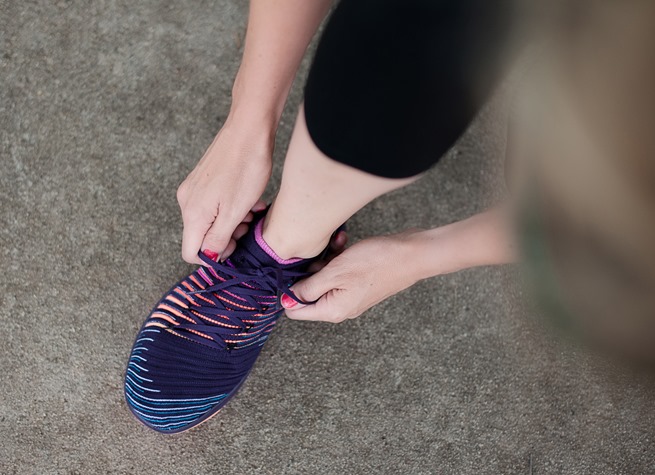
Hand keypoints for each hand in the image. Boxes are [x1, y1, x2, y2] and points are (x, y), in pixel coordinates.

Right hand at [176, 119, 273, 263]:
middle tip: (247, 226)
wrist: (250, 130)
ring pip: (211, 220)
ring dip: (233, 221)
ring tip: (251, 210)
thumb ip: (218, 238)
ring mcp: (194, 188)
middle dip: (227, 237)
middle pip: (202, 236)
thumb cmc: (245, 168)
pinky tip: (249, 200)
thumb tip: (209, 256)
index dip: (214, 256)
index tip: (235, 247)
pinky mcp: (204, 179)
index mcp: (192, 213)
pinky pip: (214, 204)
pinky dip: (232, 207)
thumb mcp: (235, 211)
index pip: (191, 252)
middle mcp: (187, 201)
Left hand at [282, 231, 421, 322]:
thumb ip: (308, 288)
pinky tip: (344, 243)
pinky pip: (339, 272)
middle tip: (322, 253)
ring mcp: (351, 296)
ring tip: (338, 244)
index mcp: (332, 310)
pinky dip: (339, 257)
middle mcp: (341, 307)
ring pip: (324, 278)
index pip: (295, 311)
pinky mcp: (359, 284)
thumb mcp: (335, 272)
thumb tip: (286, 301)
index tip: (294, 269)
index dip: (289, 290)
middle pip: (310, 292)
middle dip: (311, 269)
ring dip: (327, 259)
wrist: (413, 254)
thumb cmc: (376, 262)